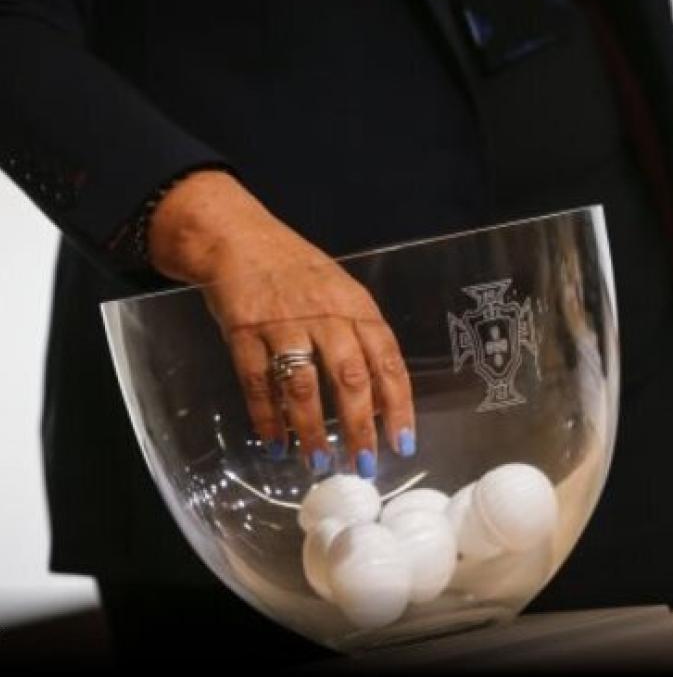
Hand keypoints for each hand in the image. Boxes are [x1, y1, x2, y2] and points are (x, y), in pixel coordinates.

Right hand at [148, 170, 414, 476]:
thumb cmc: (298, 271)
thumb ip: (361, 338)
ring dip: (313, 429)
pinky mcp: (243, 330)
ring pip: (302, 384)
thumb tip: (381, 400)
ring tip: (319, 462)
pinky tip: (275, 442)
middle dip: (360, 427)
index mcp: (356, 306)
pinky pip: (256, 381)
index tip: (403, 442)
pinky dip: (266, 416)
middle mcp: (324, 314)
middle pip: (349, 377)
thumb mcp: (342, 293)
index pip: (387, 360)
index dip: (398, 404)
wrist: (238, 236)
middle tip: (364, 466)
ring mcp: (282, 322)